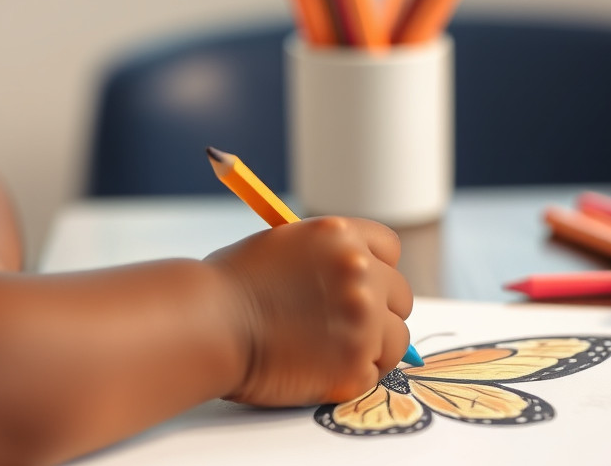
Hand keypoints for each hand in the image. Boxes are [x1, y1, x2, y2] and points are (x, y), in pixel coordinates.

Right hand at [206, 216, 411, 406]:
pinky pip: (375, 373)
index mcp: (339, 234)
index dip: (377, 269)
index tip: (363, 286)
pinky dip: (353, 376)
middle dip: (378, 310)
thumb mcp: (282, 244)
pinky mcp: (356, 364)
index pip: (389, 249)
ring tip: (331, 350)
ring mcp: (362, 318)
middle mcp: (359, 270)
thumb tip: (350, 278)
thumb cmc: (231, 285)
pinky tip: (320, 368)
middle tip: (345, 325)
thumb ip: (323, 257)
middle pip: (400, 294)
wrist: (210, 323)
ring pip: (396, 338)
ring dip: (372, 346)